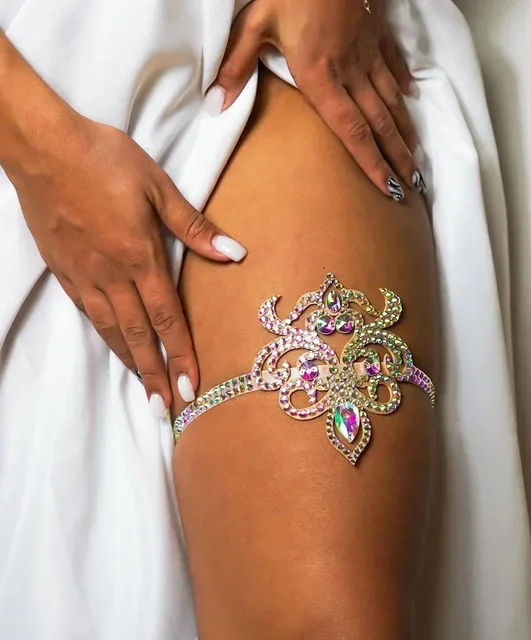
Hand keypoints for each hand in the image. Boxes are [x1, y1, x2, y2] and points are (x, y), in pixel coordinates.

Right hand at [6, 113, 246, 416]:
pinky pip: (88, 312)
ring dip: (131, 363)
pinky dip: (104, 336)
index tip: (190, 388)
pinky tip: (113, 347)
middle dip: (156, 374)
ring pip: (111, 330)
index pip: (168, 319)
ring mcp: (85, 275)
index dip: (181, 355)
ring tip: (144, 390)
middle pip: (138, 336)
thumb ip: (196, 227)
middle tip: (166, 409)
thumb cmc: (105, 160)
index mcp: (140, 257)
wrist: (43, 147)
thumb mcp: (159, 187)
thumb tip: (235, 254)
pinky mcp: (64, 269)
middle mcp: (112, 275)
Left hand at [213, 0, 427, 201]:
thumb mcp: (255, 22)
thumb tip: (216, 105)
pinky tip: (411, 100)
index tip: (387, 188)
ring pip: (391, 100)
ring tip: (416, 159)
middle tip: (410, 187)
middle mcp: (350, 71)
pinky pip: (393, 65)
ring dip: (404, 131)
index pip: (350, 130)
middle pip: (378, 123)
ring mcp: (367, 52)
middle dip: (395, 158)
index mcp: (320, 76)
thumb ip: (237, 65)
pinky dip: (403, 85)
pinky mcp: (376, 32)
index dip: (370, 162)